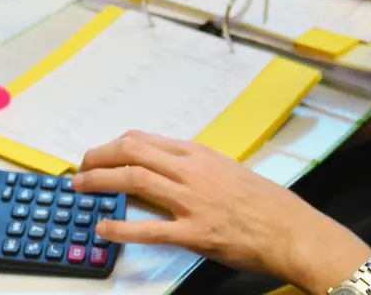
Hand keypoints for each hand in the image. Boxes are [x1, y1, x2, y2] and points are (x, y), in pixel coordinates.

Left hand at [72, 131, 330, 281]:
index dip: (112, 145)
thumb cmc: (263, 202)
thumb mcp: (225, 170)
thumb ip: (192, 167)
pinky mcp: (195, 232)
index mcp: (198, 153)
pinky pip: (149, 229)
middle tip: (80, 167)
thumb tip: (159, 169)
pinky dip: (121, 227)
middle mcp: (191, 170)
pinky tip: (104, 228)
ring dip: (100, 182)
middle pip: (131, 151)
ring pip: (134, 179)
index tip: (98, 154)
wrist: (290, 229)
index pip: (143, 139)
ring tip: (81, 189)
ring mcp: (192, 200)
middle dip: (98, 157)